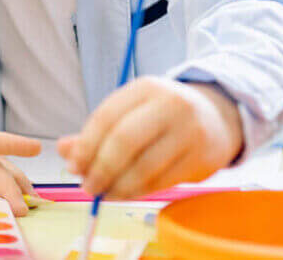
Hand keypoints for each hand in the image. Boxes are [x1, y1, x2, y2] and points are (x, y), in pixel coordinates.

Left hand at [57, 78, 241, 198]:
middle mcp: (170, 105)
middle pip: (124, 141)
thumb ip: (96, 130)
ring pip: (144, 166)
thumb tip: (63, 149)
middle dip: (100, 168)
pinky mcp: (203, 157)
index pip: (106, 117)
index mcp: (145, 87)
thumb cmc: (162, 116)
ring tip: (103, 194)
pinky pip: (163, 181)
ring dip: (118, 187)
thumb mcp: (131, 112)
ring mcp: (190, 131)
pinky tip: (125, 194)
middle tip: (87, 186)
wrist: (218, 117)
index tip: (73, 166)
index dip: (86, 145)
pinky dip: (138, 191)